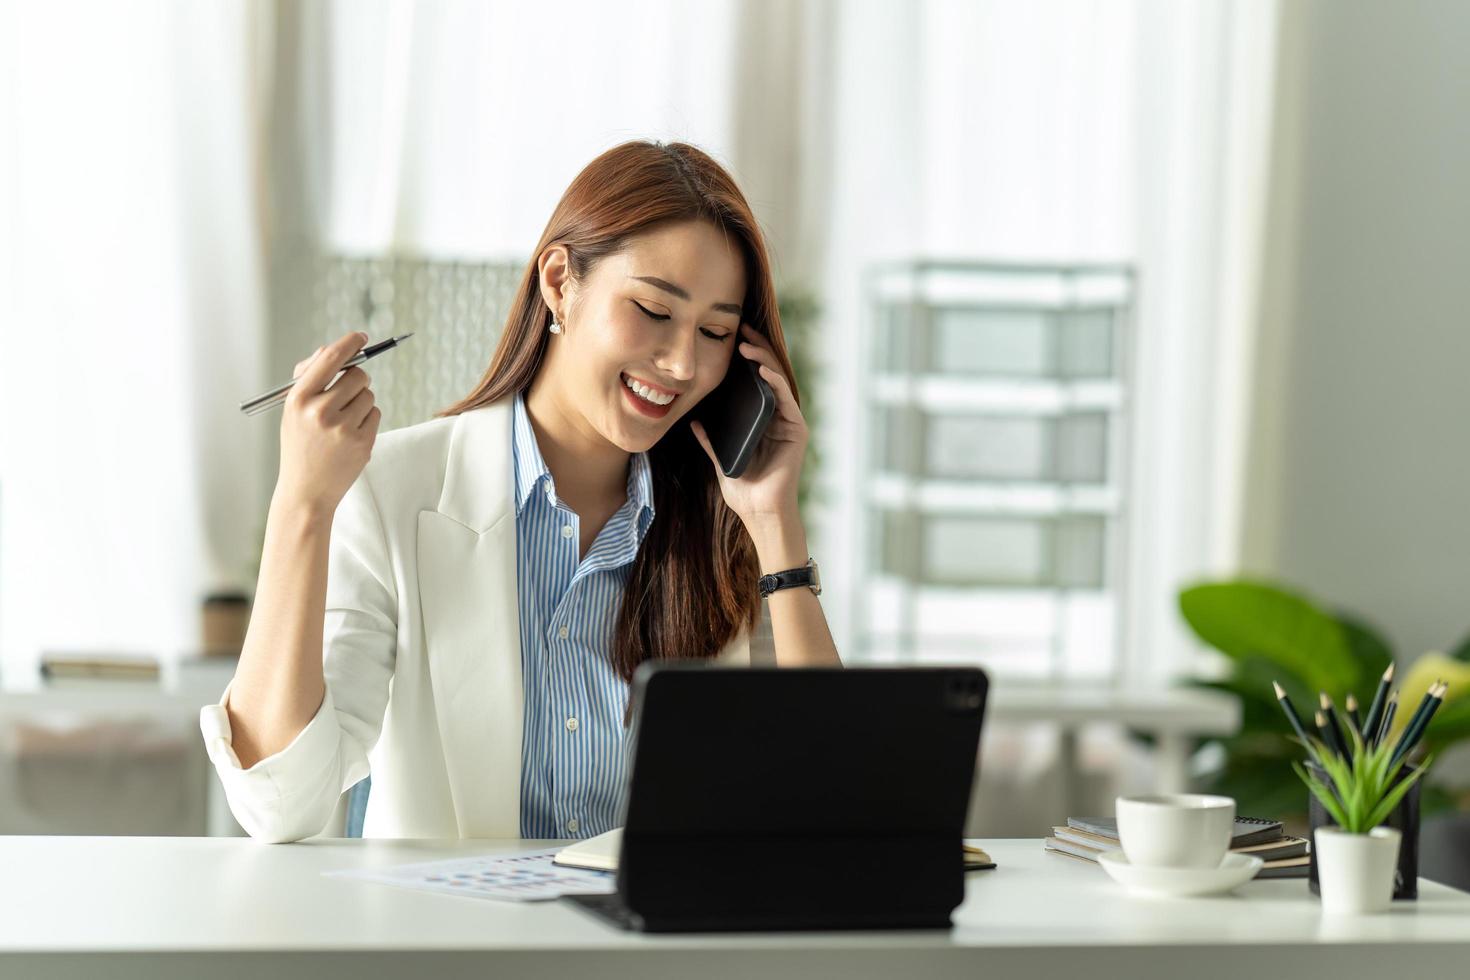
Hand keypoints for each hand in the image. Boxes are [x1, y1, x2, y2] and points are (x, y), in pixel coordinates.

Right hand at [274, 331, 380, 518]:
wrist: (305, 491)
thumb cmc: (299, 444)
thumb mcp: (294, 410)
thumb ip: (310, 378)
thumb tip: (333, 350)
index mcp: (298, 399)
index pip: (329, 359)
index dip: (349, 343)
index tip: (361, 336)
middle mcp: (320, 411)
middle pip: (358, 375)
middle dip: (357, 379)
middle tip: (348, 391)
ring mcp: (342, 428)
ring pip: (369, 394)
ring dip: (361, 401)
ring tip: (343, 421)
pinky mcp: (362, 442)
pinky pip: (375, 413)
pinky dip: (367, 419)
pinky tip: (350, 435)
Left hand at [690, 322, 806, 532]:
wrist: (760, 512)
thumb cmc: (743, 490)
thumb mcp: (720, 460)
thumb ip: (710, 442)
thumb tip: (693, 422)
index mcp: (761, 421)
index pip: (754, 382)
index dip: (745, 359)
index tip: (730, 338)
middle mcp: (778, 418)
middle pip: (768, 375)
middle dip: (756, 349)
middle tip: (741, 327)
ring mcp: (789, 423)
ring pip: (778, 381)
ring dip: (763, 360)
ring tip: (747, 344)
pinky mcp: (797, 431)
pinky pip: (786, 400)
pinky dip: (775, 383)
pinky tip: (761, 370)